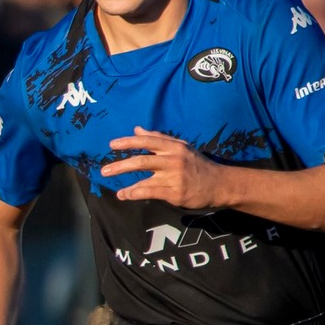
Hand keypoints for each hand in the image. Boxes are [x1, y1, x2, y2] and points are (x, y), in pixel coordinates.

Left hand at [101, 130, 228, 208]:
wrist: (220, 184)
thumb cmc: (197, 164)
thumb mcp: (181, 148)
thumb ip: (159, 138)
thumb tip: (136, 129)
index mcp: (174, 147)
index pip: (148, 141)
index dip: (129, 142)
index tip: (112, 145)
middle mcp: (174, 160)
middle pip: (142, 161)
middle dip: (121, 165)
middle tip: (104, 171)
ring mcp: (175, 178)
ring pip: (145, 180)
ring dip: (127, 186)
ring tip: (116, 190)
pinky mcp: (176, 193)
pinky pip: (151, 193)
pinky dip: (136, 194)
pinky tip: (125, 195)